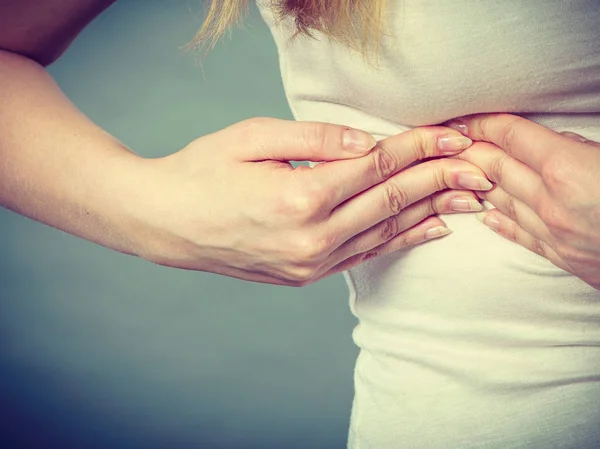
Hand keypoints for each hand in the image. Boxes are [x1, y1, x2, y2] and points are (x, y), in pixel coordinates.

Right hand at [129, 117, 490, 285]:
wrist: (167, 223)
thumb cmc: (202, 172)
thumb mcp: (251, 137)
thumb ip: (315, 138)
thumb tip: (367, 141)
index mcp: (300, 195)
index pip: (377, 165)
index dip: (420, 146)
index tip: (453, 134)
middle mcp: (312, 236)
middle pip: (392, 199)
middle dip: (441, 177)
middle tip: (481, 165)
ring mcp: (311, 263)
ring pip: (387, 231)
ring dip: (433, 211)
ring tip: (473, 197)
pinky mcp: (306, 275)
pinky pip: (366, 255)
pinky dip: (402, 239)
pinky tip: (432, 230)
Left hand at [446, 113, 599, 289]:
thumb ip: (586, 148)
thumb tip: (560, 143)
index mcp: (570, 170)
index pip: (511, 137)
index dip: (483, 123)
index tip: (462, 117)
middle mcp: (553, 203)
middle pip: (497, 167)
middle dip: (468, 149)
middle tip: (446, 139)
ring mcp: (555, 234)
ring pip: (502, 201)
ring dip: (476, 183)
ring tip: (454, 170)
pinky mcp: (564, 258)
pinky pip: (521, 235)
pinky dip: (500, 221)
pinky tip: (485, 214)